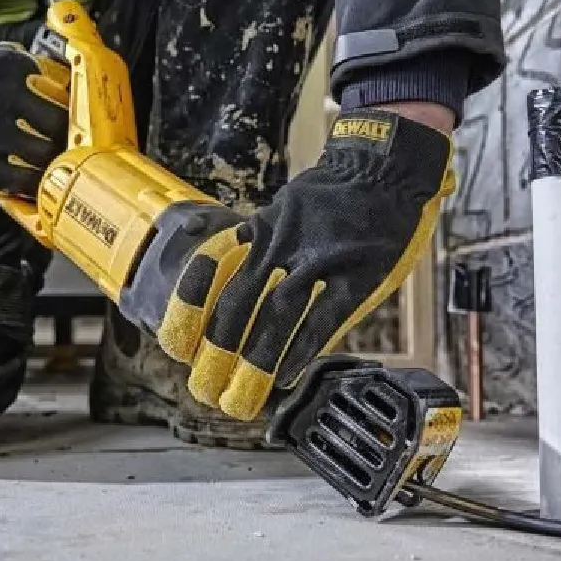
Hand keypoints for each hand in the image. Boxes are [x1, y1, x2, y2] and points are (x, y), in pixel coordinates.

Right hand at [0, 42, 69, 197]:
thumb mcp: (3, 64)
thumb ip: (37, 66)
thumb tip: (81, 82)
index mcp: (6, 68)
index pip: (59, 93)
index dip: (76, 112)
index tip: (82, 122)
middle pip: (56, 125)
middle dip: (68, 138)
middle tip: (74, 145)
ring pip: (42, 155)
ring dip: (55, 162)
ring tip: (59, 163)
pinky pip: (20, 180)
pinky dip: (35, 183)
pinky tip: (40, 180)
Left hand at [155, 107, 455, 419]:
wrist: (382, 165)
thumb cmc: (335, 194)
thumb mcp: (285, 207)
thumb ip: (259, 238)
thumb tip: (229, 267)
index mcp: (260, 230)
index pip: (211, 277)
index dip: (190, 314)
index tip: (177, 347)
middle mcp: (282, 246)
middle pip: (237, 306)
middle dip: (217, 352)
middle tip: (206, 388)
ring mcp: (319, 261)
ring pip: (275, 317)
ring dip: (254, 361)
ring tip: (241, 394)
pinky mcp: (355, 276)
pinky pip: (322, 320)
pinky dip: (300, 350)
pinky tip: (285, 375)